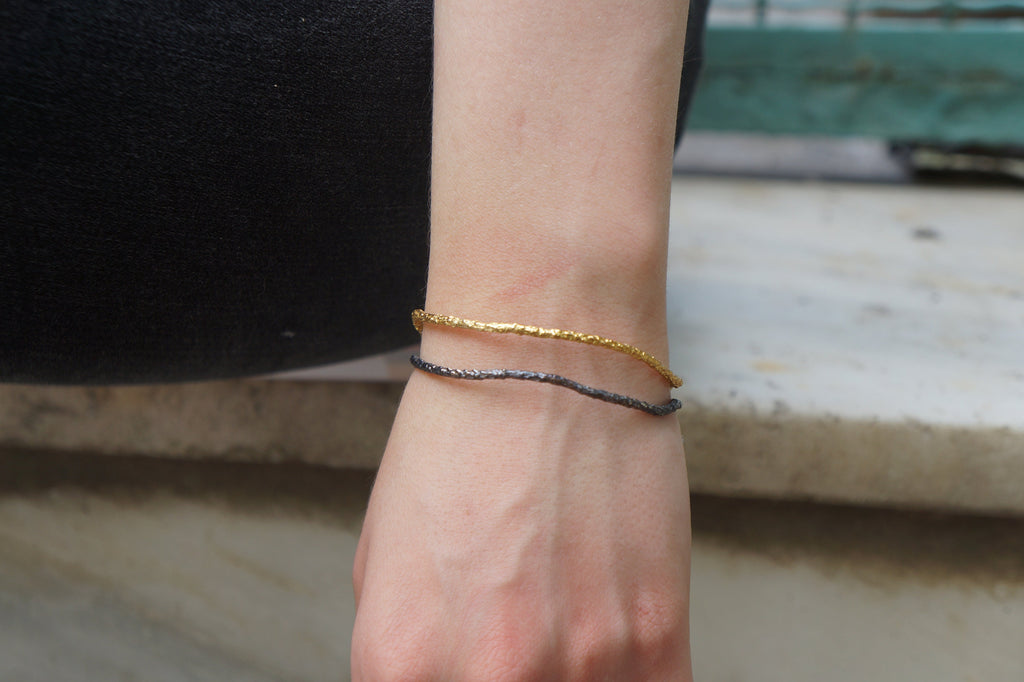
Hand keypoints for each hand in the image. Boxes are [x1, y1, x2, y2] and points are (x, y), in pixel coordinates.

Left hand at [352, 372, 692, 680]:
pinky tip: (610, 643)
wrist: (547, 359)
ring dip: (570, 680)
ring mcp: (582, 663)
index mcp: (401, 662)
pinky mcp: (659, 640)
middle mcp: (489, 676)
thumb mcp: (382, 559)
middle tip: (514, 644)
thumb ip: (406, 655)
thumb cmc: (457, 440)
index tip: (464, 668)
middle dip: (506, 681)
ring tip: (562, 628)